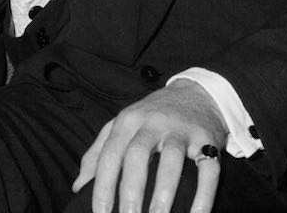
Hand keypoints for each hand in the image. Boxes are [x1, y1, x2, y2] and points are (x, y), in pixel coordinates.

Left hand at [72, 82, 226, 212]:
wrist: (196, 93)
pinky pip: (208, 168)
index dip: (103, 185)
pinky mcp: (207, 139)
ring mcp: (180, 130)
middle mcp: (152, 123)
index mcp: (127, 122)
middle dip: (130, 190)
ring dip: (164, 191)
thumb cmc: (151, 116)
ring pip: (171, 160)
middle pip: (137, 155)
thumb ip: (97, 153)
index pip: (110, 154)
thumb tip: (78, 186)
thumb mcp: (121, 125)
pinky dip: (204, 193)